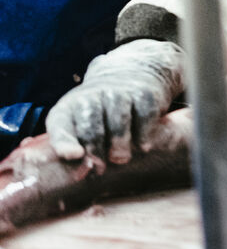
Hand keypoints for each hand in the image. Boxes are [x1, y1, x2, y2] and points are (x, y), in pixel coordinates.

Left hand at [46, 40, 184, 163]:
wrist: (129, 75)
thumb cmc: (98, 114)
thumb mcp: (78, 127)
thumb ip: (76, 150)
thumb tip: (83, 174)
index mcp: (68, 107)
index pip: (60, 124)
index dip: (65, 140)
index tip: (75, 155)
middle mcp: (92, 95)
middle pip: (91, 127)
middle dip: (96, 151)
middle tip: (101, 169)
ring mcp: (120, 92)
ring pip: (118, 122)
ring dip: (120, 144)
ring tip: (121, 159)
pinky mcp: (144, 93)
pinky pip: (144, 116)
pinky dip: (144, 134)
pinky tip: (143, 147)